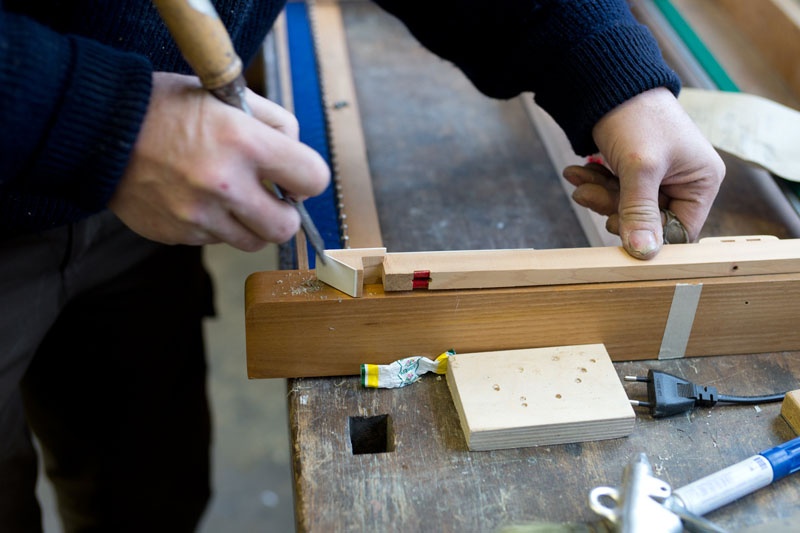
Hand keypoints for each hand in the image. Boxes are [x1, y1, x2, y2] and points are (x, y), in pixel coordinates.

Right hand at [109, 72, 329, 250]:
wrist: (100, 130)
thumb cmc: (167, 108)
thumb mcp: (227, 95)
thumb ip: (275, 123)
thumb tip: (298, 160)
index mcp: (244, 143)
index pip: (313, 179)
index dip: (307, 177)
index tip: (293, 175)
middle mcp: (224, 184)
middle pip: (286, 227)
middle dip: (283, 213)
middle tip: (268, 197)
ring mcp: (198, 216)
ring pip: (251, 242)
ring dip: (250, 223)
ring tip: (229, 196)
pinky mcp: (176, 234)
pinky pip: (214, 241)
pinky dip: (214, 226)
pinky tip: (195, 198)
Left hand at [562, 88, 724, 259]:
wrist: (609, 80)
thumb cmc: (636, 116)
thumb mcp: (640, 167)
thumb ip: (640, 212)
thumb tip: (645, 254)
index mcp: (702, 181)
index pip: (681, 230)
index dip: (650, 235)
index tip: (618, 225)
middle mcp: (685, 181)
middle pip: (650, 221)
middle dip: (614, 209)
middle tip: (586, 195)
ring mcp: (660, 177)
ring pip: (627, 207)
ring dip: (599, 195)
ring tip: (576, 178)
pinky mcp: (636, 171)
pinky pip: (617, 191)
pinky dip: (596, 184)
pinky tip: (577, 172)